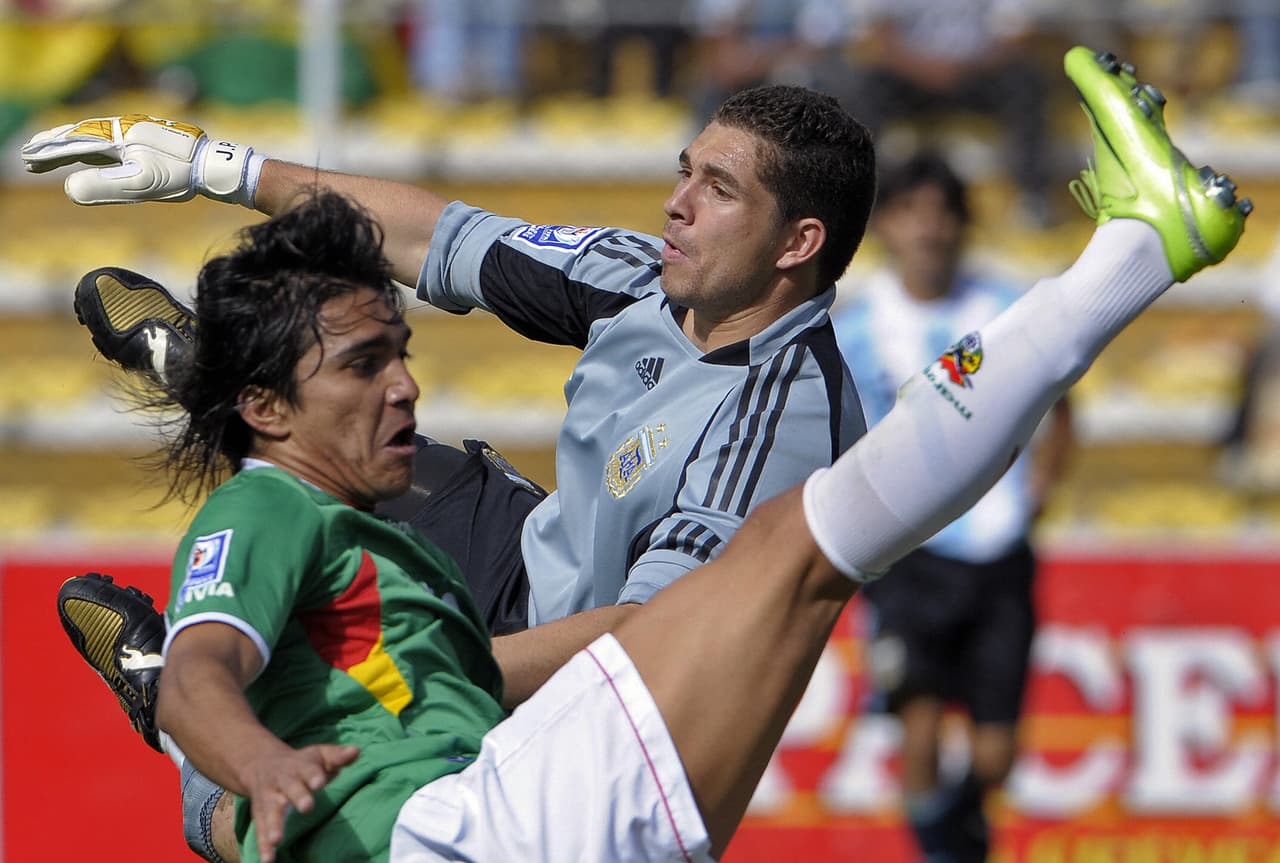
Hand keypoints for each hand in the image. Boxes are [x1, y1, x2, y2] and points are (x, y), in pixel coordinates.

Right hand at [20, 113, 261, 206]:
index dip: (51, 152)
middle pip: (80, 135)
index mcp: (118, 136)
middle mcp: (123, 129)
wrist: (213, 165)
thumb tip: (68, 189)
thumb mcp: (141, 184)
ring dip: (72, 146)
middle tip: (29, 155)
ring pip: (94, 138)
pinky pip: (110, 143)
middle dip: (54, 146)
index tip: (28, 157)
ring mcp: (135, 133)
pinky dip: (93, 149)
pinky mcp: (145, 141)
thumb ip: (105, 186)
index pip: (76, 143)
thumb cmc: (179, 175)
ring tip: (51, 156)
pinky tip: (90, 156)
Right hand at [243, 742, 359, 862]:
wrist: (261, 763)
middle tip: (307, 807)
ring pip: (270, 812)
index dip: (314, 776)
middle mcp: (282, 782)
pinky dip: (263, 846)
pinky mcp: (261, 816)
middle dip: (298, 797)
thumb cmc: (301, 763)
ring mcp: (269, 799)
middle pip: (290, 788)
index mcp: (300, 767)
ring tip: (277, 840)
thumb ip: (338, 756)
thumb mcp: (319, 755)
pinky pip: (260, 831)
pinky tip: (268, 860)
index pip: (308, 770)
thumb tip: (356, 751)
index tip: (320, 782)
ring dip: (274, 826)